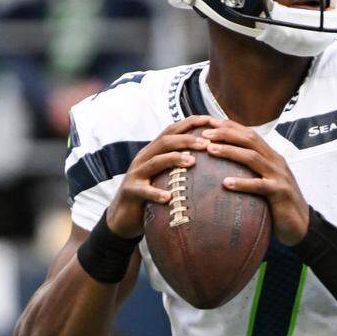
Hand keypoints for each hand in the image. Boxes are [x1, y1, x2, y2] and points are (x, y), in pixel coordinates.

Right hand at [105, 115, 214, 237]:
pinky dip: (156, 193)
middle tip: (207, 144)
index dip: (190, 123)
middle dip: (187, 140)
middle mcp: (144, 158)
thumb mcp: (166, 174)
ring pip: (155, 161)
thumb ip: (182, 162)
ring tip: (192, 161)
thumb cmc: (152, 192)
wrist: (124, 215)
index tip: (210, 120)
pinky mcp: (130, 191)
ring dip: (174, 159)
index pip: (172, 130)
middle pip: (165, 142)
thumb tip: (212, 154)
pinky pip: (143, 191)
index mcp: (154, 151)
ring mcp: (136, 173)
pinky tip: (169, 197)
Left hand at [201, 120, 309, 244]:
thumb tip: (224, 165)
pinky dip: (242, 183)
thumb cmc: (278, 203)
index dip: (230, 126)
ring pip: (253, 157)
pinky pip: (259, 186)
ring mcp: (279, 176)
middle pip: (250, 140)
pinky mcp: (280, 193)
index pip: (250, 134)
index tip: (208, 122)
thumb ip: (252, 170)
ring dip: (230, 151)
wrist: (302, 224)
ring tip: (210, 149)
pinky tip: (225, 183)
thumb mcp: (266, 180)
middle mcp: (276, 162)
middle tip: (204, 133)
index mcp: (272, 156)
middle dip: (226, 133)